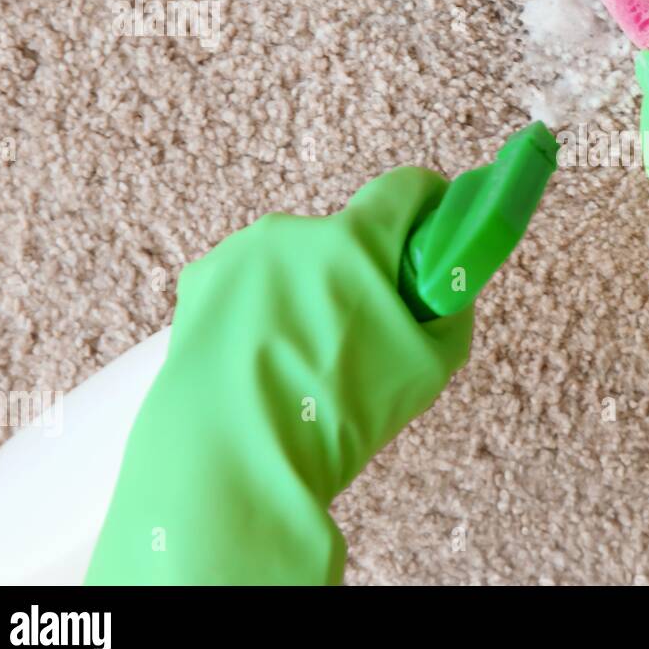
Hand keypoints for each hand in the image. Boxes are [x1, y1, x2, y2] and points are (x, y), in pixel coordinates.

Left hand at [86, 168, 472, 583]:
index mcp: (354, 240)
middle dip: (365, 270)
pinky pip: (250, 282)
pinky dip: (264, 310)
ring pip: (296, 260)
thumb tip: (445, 289)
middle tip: (370, 330)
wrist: (228, 461)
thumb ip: (449, 312)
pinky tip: (264, 361)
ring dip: (311, 289)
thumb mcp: (430, 367)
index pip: (406, 188)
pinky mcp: (199, 282)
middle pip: (348, 235)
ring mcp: (239, 254)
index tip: (436, 235)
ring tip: (306, 360)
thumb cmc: (336, 414)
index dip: (431, 207)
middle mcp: (293, 231)